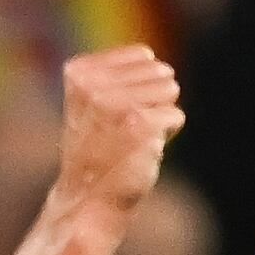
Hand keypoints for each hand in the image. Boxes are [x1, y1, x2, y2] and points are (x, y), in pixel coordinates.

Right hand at [40, 45, 183, 235]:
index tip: (115, 112)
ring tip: (133, 137)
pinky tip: (142, 149)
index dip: (139, 84)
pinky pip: (175, 116)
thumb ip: (115, 72)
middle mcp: (94, 84)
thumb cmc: (95, 147)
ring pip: (170, 89)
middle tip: (127, 128)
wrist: (86, 198)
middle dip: (154, 98)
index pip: (144, 56)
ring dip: (159, 114)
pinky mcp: (139, 126)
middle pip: (161, 72)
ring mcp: (116, 104)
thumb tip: (152, 59)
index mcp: (78, 71)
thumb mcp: (91, 100)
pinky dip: (166, 133)